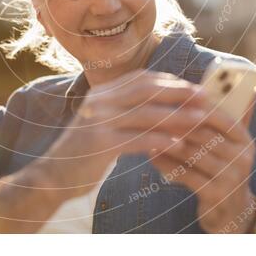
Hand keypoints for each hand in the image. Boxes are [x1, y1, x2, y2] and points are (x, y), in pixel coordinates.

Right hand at [37, 70, 214, 199]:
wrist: (50, 176)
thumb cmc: (82, 152)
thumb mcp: (101, 124)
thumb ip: (124, 111)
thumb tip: (159, 106)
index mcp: (101, 93)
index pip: (141, 78)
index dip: (169, 81)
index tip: (192, 87)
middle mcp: (100, 101)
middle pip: (147, 89)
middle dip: (179, 92)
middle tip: (204, 97)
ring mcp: (98, 122)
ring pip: (147, 113)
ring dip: (178, 115)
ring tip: (201, 119)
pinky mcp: (100, 145)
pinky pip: (138, 139)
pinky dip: (161, 140)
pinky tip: (180, 144)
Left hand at [150, 91, 255, 232]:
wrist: (231, 213)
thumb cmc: (220, 170)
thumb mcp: (223, 146)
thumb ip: (210, 122)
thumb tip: (187, 88)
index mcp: (244, 138)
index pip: (217, 114)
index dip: (192, 105)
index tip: (167, 97)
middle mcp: (242, 156)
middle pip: (202, 133)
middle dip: (174, 122)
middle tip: (149, 114)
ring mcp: (232, 177)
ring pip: (191, 152)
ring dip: (166, 142)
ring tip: (146, 133)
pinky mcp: (217, 194)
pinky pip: (186, 174)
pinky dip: (166, 164)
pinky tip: (151, 156)